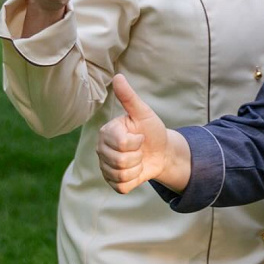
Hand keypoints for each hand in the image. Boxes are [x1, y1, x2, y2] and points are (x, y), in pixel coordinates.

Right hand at [97, 75, 168, 194]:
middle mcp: (101, 150)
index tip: (140, 136)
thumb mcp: (143, 113)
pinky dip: (135, 180)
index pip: (122, 144)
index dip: (137, 141)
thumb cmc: (152, 130)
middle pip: (120, 161)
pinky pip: (122, 187)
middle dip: (138, 156)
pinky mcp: (112, 182)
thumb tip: (118, 76)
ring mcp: (105, 167)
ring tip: (139, 159)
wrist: (161, 151)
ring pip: (121, 175)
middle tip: (140, 149)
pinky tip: (136, 170)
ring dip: (137, 168)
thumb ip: (129, 97)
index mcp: (106, 132)